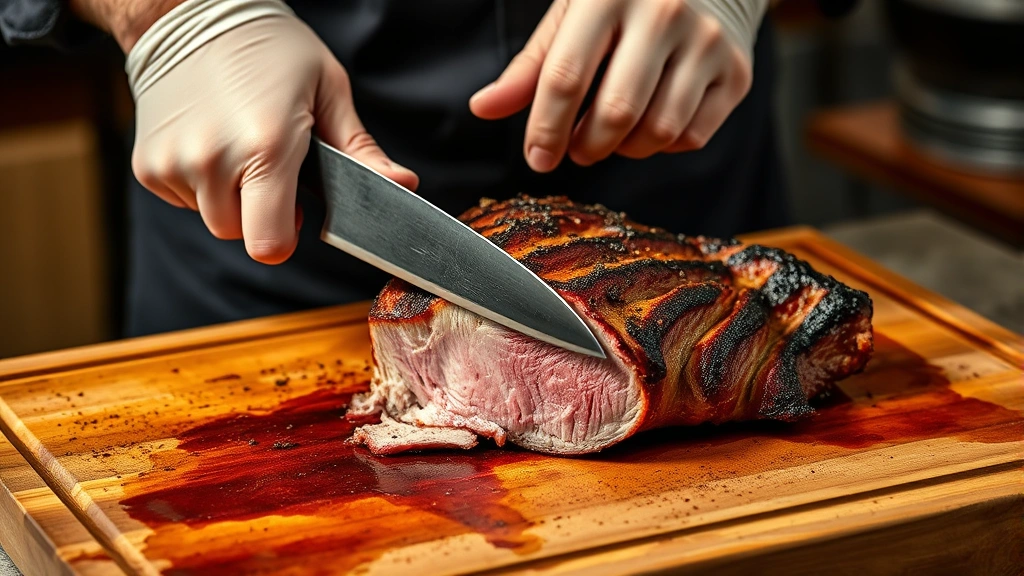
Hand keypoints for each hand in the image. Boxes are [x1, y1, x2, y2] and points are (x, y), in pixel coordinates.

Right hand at [125, 1, 417, 263]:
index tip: (292, 210)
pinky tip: (209, 141)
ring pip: (212, 219)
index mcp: (265, 147)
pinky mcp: (146, 166)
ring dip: (229, 198)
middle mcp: (212, 160)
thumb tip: (403, 185)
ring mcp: (173, 164)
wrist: (189, 14)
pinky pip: (184, 200)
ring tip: (237, 146)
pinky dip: (199, 184)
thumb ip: (362, 151)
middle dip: (259, 212)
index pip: (270, 244)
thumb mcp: (327, 90)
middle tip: (267, 165)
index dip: (286, 234)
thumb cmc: (269, 48)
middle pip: (241, 234)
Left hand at [469, 0, 766, 171]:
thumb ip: (531, 65)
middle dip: (586, 145)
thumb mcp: (573, 14)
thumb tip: (484, 108)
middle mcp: (664, 13)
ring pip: (657, 131)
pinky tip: (649, 124)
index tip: (537, 158)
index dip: (546, 128)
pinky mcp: (736, 73)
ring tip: (610, 134)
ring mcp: (706, 43)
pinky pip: (691, 137)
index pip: (566, 76)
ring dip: (624, 149)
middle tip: (576, 147)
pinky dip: (662, 145)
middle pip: (615, 112)